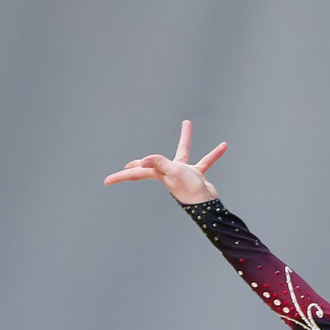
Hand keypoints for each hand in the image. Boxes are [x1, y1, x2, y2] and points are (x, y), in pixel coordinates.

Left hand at [104, 119, 225, 204]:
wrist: (209, 205)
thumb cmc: (189, 190)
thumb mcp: (173, 172)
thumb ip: (159, 163)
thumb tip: (142, 159)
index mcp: (159, 173)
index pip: (135, 173)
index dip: (120, 176)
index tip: (106, 182)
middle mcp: (168, 173)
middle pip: (151, 164)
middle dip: (140, 163)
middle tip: (128, 165)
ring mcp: (183, 173)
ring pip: (184, 152)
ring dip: (186, 139)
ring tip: (188, 124)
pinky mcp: (197, 174)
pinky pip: (205, 161)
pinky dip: (214, 154)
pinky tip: (223, 146)